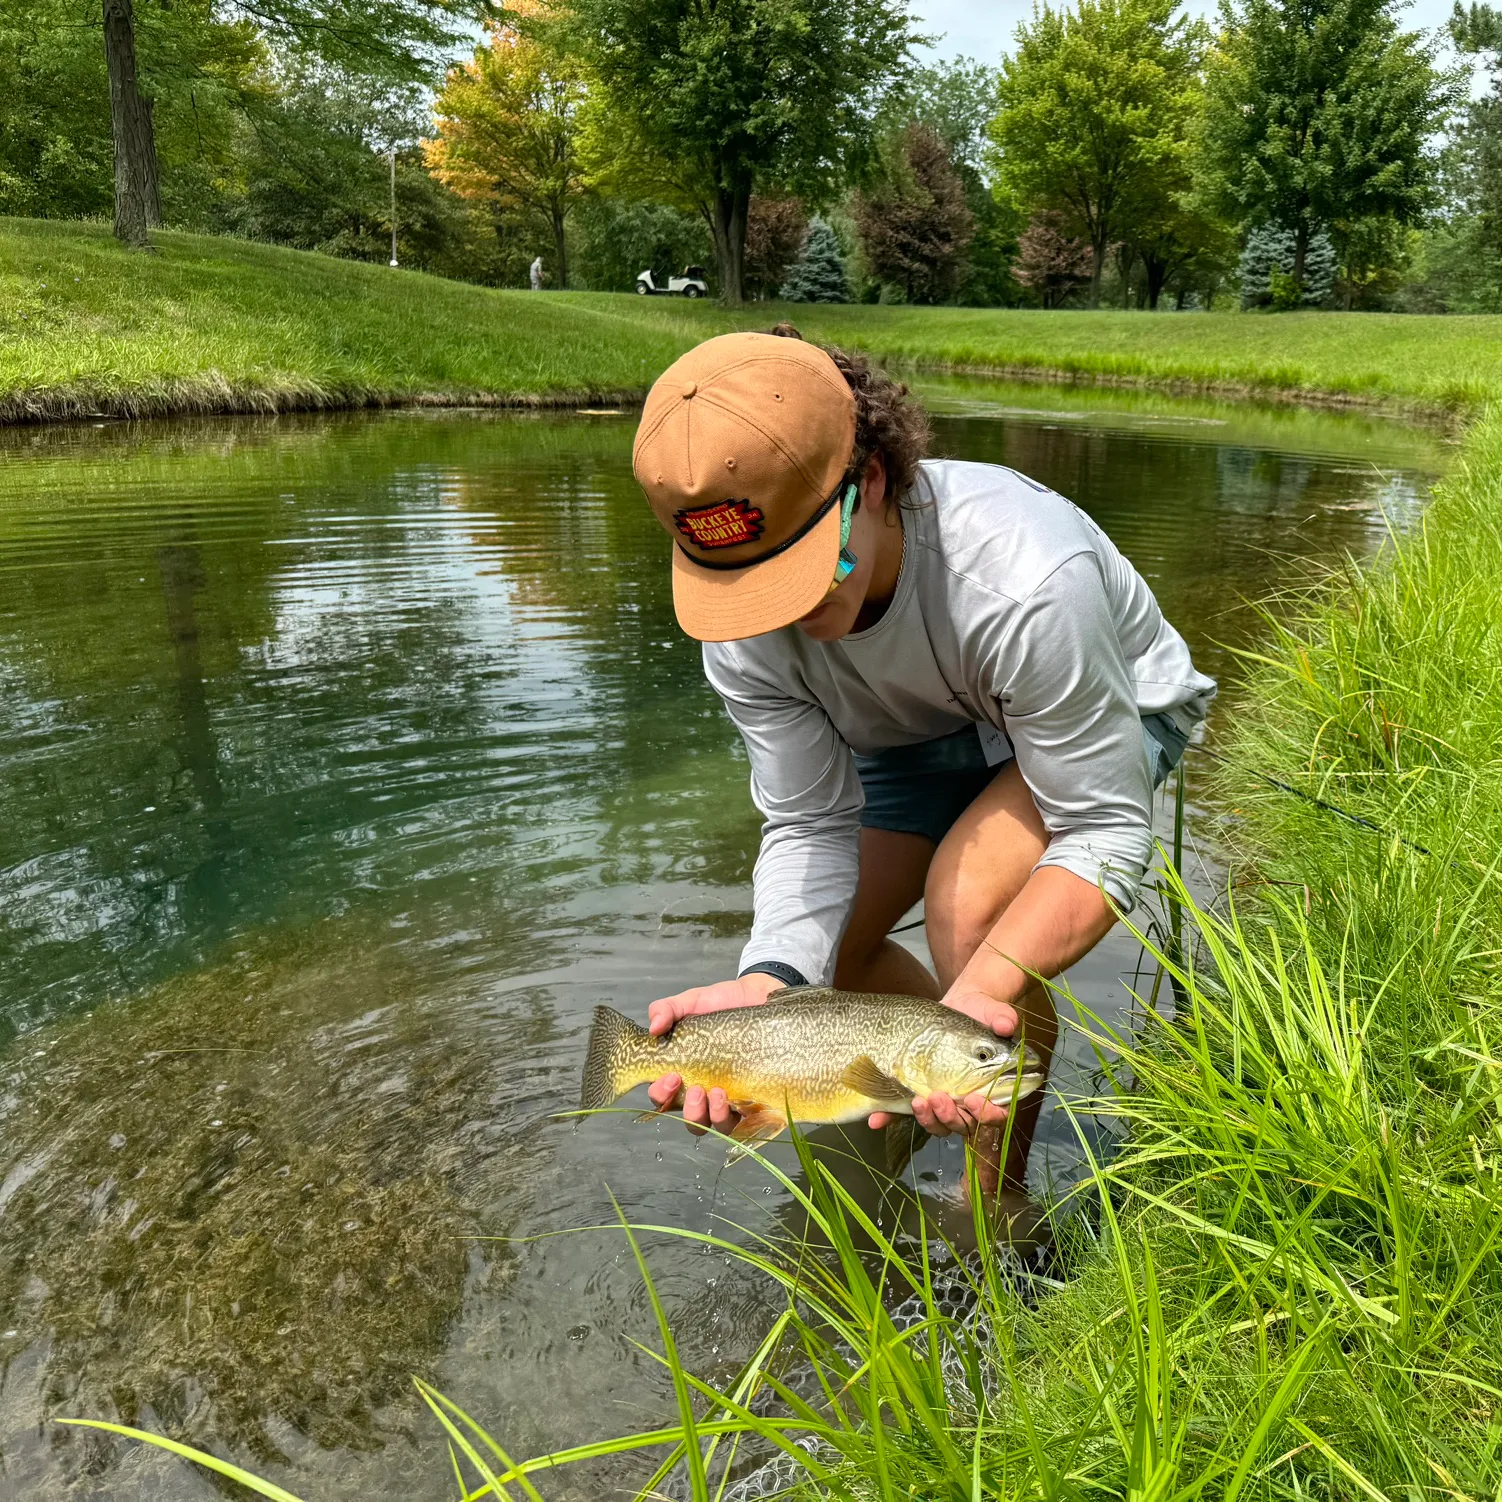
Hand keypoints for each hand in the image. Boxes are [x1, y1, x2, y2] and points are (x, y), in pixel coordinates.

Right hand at [645, 973, 783, 1135]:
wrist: (759, 995)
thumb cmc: (721, 1004)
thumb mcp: (691, 1002)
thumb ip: (666, 1010)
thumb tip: (654, 1028)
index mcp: (684, 1074)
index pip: (663, 1097)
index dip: (661, 1093)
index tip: (671, 1076)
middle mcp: (706, 1092)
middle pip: (692, 1120)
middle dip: (690, 1111)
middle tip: (696, 1090)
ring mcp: (733, 1098)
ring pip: (719, 1125)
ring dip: (715, 1116)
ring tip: (719, 1093)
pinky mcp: (758, 1098)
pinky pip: (751, 1121)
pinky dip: (744, 1118)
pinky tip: (741, 1100)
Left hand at [866, 990, 1021, 1135]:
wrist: (959, 1005)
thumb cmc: (982, 1013)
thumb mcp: (994, 1012)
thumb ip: (1003, 1018)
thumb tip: (1007, 1023)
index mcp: (992, 1088)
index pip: (995, 1115)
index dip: (986, 1114)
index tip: (973, 1099)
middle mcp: (969, 1101)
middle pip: (963, 1125)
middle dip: (950, 1116)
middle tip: (939, 1097)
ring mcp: (944, 1099)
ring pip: (938, 1123)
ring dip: (927, 1118)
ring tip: (917, 1100)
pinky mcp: (920, 1092)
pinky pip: (904, 1111)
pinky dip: (889, 1116)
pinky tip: (876, 1119)